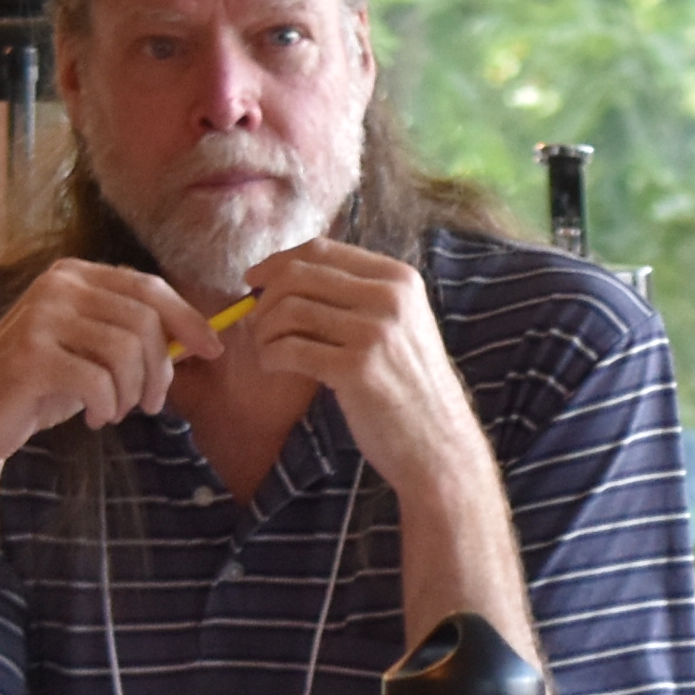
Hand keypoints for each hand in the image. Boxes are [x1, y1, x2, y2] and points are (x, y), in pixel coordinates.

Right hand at [0, 257, 228, 480]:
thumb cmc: (39, 387)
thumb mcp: (90, 352)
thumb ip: (133, 336)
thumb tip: (200, 338)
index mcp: (74, 275)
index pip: (149, 288)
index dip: (188, 319)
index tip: (213, 351)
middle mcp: (57, 285)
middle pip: (145, 321)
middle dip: (159, 370)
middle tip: (150, 404)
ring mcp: (40, 316)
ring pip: (126, 350)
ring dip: (132, 392)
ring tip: (118, 410)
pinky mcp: (30, 355)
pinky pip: (98, 381)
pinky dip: (107, 406)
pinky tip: (95, 418)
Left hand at [196, 237, 489, 507]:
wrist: (439, 444)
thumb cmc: (410, 388)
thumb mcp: (400, 325)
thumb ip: (359, 295)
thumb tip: (286, 274)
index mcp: (400, 279)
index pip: (323, 250)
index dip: (278, 261)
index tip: (255, 279)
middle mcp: (390, 298)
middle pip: (299, 275)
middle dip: (265, 297)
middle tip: (257, 323)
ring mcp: (375, 332)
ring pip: (288, 310)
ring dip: (264, 331)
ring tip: (268, 349)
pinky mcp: (356, 369)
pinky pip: (289, 348)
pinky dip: (270, 356)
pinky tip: (274, 367)